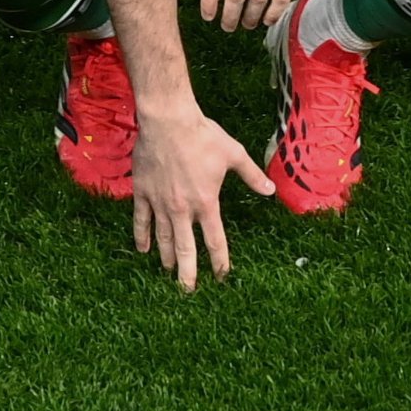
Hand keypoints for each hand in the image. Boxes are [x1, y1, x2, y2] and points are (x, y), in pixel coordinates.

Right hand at [130, 107, 274, 290]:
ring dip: (166, 256)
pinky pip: (141, 219)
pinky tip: (142, 249)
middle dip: (188, 272)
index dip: (219, 261)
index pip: (215, 241)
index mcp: (207, 203)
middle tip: (188, 290)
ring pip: (163, 237)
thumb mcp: (233, 154)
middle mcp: (183, 209)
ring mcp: (160, 202)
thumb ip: (251, 175)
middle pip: (185, 248)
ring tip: (168, 272)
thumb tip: (270, 190)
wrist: (167, 120)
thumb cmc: (202, 135)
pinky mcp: (143, 192)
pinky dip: (141, 235)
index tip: (221, 276)